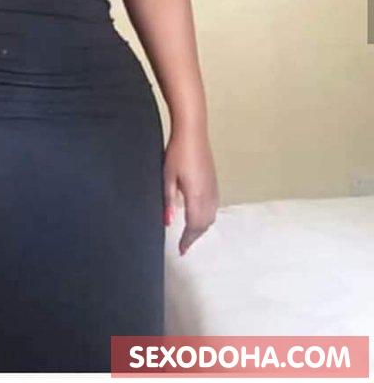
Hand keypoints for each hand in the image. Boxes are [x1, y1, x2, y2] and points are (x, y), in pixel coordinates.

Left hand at [163, 126, 218, 255]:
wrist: (193, 132)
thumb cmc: (177, 153)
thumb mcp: (167, 177)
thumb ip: (168, 201)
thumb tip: (168, 222)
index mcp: (197, 196)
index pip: (194, 226)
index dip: (188, 240)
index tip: (181, 250)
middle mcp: (209, 195)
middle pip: (205, 223)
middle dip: (195, 236)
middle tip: (184, 245)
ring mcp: (214, 187)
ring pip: (211, 216)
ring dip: (202, 227)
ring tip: (190, 234)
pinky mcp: (214, 181)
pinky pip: (213, 206)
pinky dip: (207, 216)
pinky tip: (199, 215)